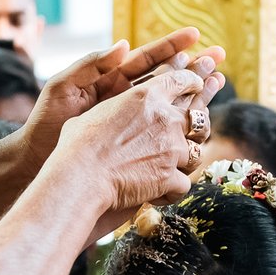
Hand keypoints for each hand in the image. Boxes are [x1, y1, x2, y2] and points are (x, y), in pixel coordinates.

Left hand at [21, 28, 224, 161]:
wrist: (36, 158)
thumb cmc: (44, 122)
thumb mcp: (62, 87)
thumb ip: (90, 65)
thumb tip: (123, 44)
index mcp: (110, 79)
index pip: (146, 58)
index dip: (171, 46)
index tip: (195, 35)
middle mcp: (124, 99)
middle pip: (166, 79)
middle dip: (192, 67)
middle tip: (219, 56)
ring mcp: (129, 122)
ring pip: (169, 106)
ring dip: (195, 95)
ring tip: (219, 83)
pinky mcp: (130, 145)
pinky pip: (160, 135)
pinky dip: (181, 129)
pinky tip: (200, 126)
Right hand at [49, 60, 221, 211]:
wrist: (80, 176)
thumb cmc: (77, 145)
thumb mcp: (95, 111)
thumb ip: (115, 106)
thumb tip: (112, 110)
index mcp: (146, 96)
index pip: (181, 80)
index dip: (193, 81)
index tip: (198, 84)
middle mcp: (165, 118)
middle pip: (198, 116)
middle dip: (198, 125)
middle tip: (192, 131)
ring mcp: (171, 148)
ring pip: (196, 152)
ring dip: (184, 161)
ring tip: (169, 169)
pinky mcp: (170, 176)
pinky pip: (184, 184)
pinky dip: (172, 191)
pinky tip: (158, 194)